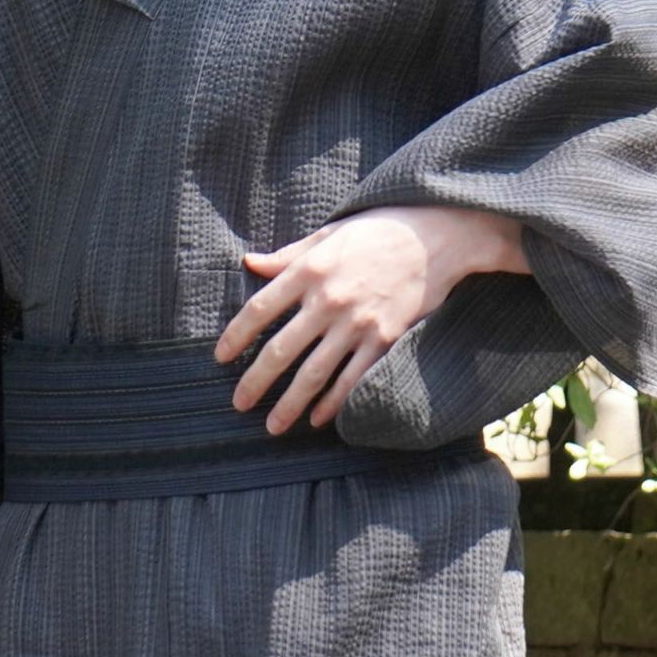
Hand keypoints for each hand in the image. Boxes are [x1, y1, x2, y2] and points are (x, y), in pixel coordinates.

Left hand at [213, 205, 520, 433]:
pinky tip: (318, 419)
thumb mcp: (327, 234)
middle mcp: (328, 300)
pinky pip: (353, 378)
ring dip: (291, 404)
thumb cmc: (377, 230)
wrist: (435, 236)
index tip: (221, 357)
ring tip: (273, 426)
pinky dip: (334, 402)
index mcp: (309, 270)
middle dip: (256, 382)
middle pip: (282, 350)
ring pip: (315, 373)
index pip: (260, 309)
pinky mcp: (384, 338)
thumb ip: (287, 256)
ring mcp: (357, 323)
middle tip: (239, 403)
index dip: (237, 336)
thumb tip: (249, 263)